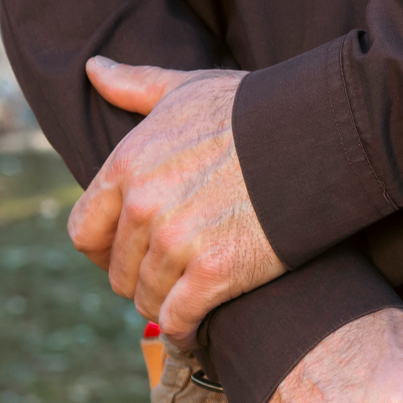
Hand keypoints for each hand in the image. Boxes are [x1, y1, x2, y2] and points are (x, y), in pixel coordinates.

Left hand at [68, 58, 285, 337]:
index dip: (103, 250)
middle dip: (140, 280)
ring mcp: (178, 241)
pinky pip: (179, 320)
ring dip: (165, 307)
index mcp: (128, 165)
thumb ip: (134, 86)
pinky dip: (184, 333)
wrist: (319, 136)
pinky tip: (195, 334)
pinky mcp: (216, 272)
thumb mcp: (187, 89)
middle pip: (118, 272)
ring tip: (188, 303)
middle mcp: (144, 206)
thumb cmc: (254, 108)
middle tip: (170, 280)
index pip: (84, 231)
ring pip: (148, 300)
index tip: (127, 255)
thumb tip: (93, 67)